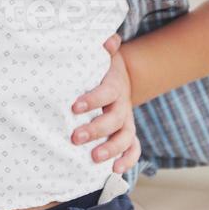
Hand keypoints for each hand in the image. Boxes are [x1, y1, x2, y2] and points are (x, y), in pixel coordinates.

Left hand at [70, 33, 140, 173]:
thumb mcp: (101, 55)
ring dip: (111, 149)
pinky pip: (134, 149)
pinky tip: (115, 170)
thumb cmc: (100, 67)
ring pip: (125, 137)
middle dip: (96, 129)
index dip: (92, 100)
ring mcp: (127, 120)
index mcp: (113, 85)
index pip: (106, 92)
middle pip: (115, 119)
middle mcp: (122, 104)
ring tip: (93, 158)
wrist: (119, 76)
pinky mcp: (128, 133)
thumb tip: (108, 39)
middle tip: (76, 137)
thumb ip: (104, 47)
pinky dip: (128, 160)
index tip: (74, 107)